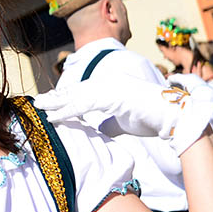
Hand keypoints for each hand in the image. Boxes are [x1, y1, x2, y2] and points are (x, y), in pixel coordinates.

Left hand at [34, 76, 212, 154]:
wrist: (175, 119)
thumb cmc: (151, 120)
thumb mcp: (123, 122)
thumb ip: (108, 122)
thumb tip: (96, 128)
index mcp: (112, 86)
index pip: (83, 91)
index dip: (65, 97)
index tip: (48, 103)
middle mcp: (111, 83)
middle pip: (77, 90)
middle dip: (57, 97)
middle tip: (38, 102)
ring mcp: (113, 87)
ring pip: (79, 96)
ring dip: (58, 103)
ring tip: (41, 108)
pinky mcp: (115, 96)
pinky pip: (86, 104)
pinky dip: (69, 110)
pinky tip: (55, 116)